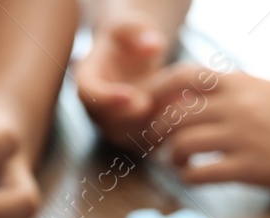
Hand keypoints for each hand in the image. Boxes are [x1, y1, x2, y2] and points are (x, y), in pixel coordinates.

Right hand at [74, 16, 169, 150]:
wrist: (134, 56)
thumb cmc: (128, 37)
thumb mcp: (127, 23)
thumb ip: (134, 28)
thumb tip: (153, 45)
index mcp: (87, 78)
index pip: (87, 94)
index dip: (106, 98)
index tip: (131, 95)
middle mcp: (97, 107)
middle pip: (109, 121)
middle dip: (131, 117)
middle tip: (152, 105)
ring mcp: (114, 125)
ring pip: (129, 136)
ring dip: (152, 125)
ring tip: (174, 106)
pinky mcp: (134, 135)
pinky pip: (147, 142)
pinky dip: (165, 131)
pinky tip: (182, 111)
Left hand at [150, 66, 269, 191]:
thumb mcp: (258, 89)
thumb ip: (223, 90)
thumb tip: (182, 95)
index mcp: (238, 83)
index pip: (183, 75)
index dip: (157, 90)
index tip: (148, 106)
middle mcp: (238, 106)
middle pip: (176, 114)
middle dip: (158, 131)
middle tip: (159, 142)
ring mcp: (244, 137)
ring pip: (184, 144)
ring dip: (173, 156)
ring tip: (178, 161)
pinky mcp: (250, 168)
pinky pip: (202, 173)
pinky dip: (188, 177)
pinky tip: (192, 176)